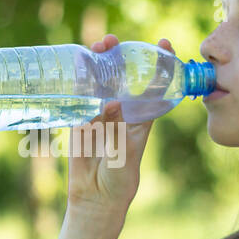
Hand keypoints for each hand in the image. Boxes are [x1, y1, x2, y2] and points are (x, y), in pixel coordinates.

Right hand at [65, 34, 174, 220]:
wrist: (96, 197)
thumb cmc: (120, 177)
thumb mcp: (124, 152)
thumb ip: (118, 128)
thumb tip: (111, 102)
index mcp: (141, 116)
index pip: (154, 85)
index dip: (160, 63)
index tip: (163, 42)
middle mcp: (121, 109)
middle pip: (121, 75)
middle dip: (117, 54)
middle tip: (110, 42)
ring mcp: (99, 112)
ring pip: (98, 81)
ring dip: (96, 62)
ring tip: (95, 48)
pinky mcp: (79, 119)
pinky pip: (78, 96)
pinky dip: (76, 81)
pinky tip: (75, 67)